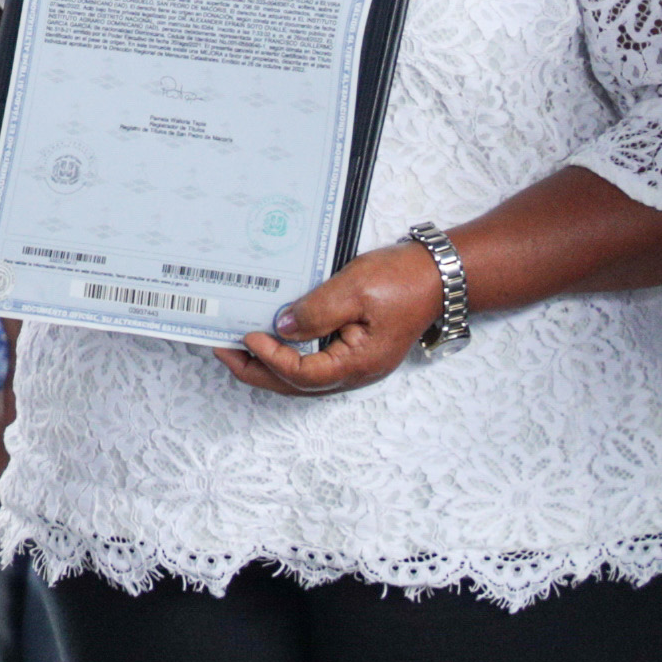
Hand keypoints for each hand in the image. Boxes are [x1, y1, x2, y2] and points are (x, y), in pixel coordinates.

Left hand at [223, 240, 444, 396]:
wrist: (438, 276)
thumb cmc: (404, 281)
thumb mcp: (354, 289)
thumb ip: (316, 311)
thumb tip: (282, 328)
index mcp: (359, 362)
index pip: (303, 374)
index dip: (271, 358)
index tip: (248, 336)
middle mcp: (357, 371)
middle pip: (298, 385)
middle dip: (257, 371)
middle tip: (223, 351)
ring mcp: (356, 363)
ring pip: (304, 379)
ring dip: (269, 367)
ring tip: (238, 348)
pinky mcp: (354, 351)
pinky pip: (315, 363)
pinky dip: (288, 356)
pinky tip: (271, 340)